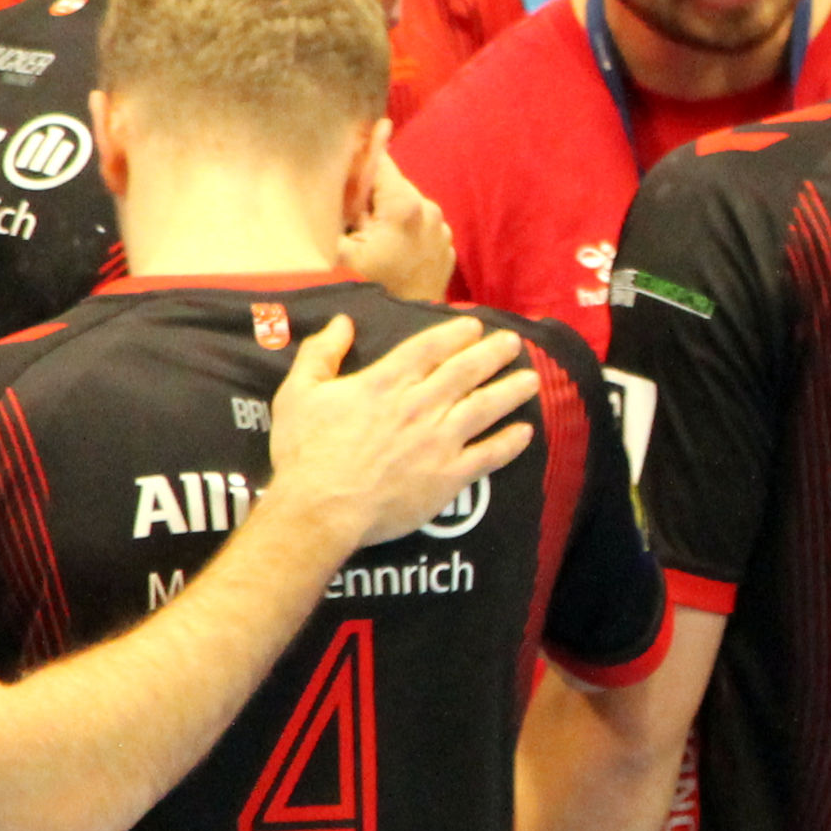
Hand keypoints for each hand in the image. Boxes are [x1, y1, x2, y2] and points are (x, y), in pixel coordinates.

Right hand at [264, 314, 538, 550]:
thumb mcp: (299, 393)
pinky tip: (526, 433)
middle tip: (514, 343)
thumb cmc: (304, 452)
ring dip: (511, 391)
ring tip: (532, 380)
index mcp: (386, 383)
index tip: (475, 326)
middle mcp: (420, 405)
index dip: (456, 334)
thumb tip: (343, 321)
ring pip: (485, 407)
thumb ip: (321, 353)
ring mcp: (439, 441)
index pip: (430, 348)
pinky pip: (488, 455)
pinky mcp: (449, 476)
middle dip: (493, 353)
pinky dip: (510, 443)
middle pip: (466, 371)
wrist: (320, 509)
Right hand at [341, 152, 455, 302]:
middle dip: (371, 195)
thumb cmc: (366, 288)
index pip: (380, 161)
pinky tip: (389, 254)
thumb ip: (340, 206)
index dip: (359, 159)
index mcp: (405, 205)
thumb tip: (340, 173)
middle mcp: (432, 211)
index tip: (343, 162)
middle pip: (394, 185)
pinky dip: (404, 232)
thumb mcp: (339, 248)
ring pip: (407, 206)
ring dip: (387, 215)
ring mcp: (443, 231)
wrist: (405, 331)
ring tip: (369, 241)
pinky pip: (421, 228)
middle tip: (350, 219)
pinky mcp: (447, 248)